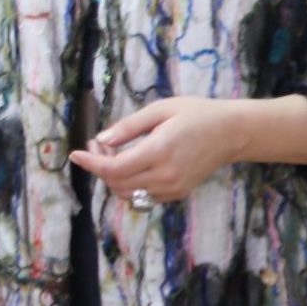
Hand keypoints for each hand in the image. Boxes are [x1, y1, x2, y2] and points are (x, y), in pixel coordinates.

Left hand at [68, 98, 248, 204]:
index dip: (90, 163)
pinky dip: (129, 183)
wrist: (232, 133)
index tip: (75, 154)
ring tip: (112, 152)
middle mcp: (165, 176)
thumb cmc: (196, 114)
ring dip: (112, 177)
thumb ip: (129, 126)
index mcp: (159, 152)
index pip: (113, 168)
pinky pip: (143, 195)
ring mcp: (173, 188)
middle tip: (97, 143)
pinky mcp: (177, 193)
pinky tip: (130, 163)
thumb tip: (102, 139)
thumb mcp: (160, 110)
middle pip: (116, 184)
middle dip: (99, 166)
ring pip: (128, 193)